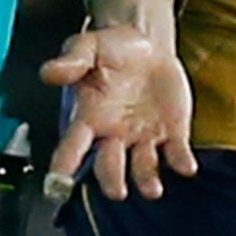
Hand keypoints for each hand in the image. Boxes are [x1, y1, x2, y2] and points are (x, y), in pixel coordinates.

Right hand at [41, 23, 197, 203]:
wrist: (146, 44)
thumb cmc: (110, 49)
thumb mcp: (87, 47)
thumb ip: (71, 61)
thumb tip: (49, 72)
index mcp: (90, 117)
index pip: (73, 145)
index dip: (64, 165)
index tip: (57, 183)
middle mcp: (115, 134)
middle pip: (109, 165)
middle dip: (112, 179)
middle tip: (116, 191)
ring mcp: (144, 137)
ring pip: (143, 167)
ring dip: (147, 180)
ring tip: (152, 190)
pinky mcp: (172, 132)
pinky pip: (176, 153)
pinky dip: (181, 161)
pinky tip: (186, 166)